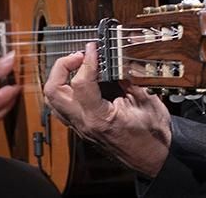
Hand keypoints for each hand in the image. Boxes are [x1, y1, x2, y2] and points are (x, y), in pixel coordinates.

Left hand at [43, 41, 171, 176]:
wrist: (153, 159)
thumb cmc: (152, 136)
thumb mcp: (147, 102)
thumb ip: (130, 80)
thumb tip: (118, 60)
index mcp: (100, 118)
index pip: (80, 83)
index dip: (87, 60)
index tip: (94, 47)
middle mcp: (84, 123)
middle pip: (53, 91)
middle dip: (62, 66)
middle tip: (81, 55)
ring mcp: (80, 127)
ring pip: (52, 99)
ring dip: (60, 77)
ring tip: (78, 65)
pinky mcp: (81, 127)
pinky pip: (61, 106)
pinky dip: (65, 88)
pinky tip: (80, 80)